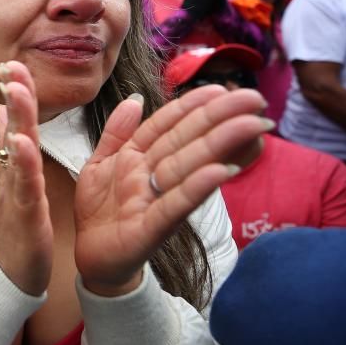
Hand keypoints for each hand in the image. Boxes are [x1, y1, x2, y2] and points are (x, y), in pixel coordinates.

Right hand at [0, 61, 52, 295]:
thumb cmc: (15, 228)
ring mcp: (15, 192)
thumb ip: (10, 144)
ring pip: (16, 150)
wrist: (7, 276)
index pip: (16, 120)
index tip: (13, 60)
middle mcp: (11, 173)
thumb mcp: (15, 180)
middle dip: (14, 93)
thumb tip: (7, 110)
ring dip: (17, 119)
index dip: (17, 90)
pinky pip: (24, 185)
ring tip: (16, 90)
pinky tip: (21, 143)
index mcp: (14, 164)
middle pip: (13, 126)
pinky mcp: (24, 214)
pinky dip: (22, 163)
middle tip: (10, 63)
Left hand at [74, 86, 269, 295]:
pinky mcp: (151, 229)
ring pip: (188, 166)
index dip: (192, 105)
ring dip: (219, 145)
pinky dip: (196, 188)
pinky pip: (175, 205)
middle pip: (188, 141)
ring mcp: (155, 201)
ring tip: (251, 125)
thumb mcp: (99, 164)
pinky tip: (220, 172)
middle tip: (255, 99)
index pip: (168, 125)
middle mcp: (153, 176)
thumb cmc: (100, 209)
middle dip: (220, 119)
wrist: (90, 256)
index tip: (221, 88)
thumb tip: (135, 99)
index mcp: (139, 157)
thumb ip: (117, 132)